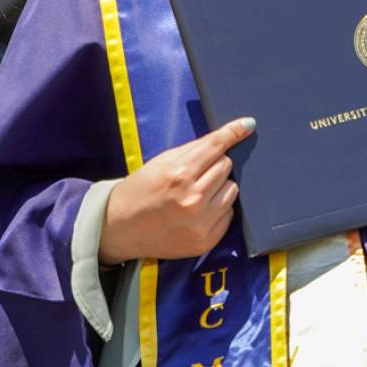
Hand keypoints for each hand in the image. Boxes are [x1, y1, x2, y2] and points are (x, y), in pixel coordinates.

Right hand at [98, 118, 255, 263]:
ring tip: (197, 193)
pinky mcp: (205, 241)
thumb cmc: (138, 191)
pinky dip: (218, 209)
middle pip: (226, 167)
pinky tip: (198, 211)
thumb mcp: (159, 163)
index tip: (247, 125)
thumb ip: (193, 150)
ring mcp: (201, 224)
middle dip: (214, 165)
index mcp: (178, 176)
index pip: (215, 148)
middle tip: (195, 173)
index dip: (232, 133)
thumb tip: (224, 139)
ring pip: (232, 190)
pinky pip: (229, 215)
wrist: (119, 228)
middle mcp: (193, 200)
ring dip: (219, 187)